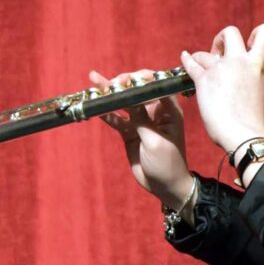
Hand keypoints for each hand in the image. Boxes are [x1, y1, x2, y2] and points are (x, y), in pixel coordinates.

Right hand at [90, 69, 194, 209]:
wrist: (164, 186)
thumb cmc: (167, 163)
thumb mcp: (155, 141)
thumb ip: (142, 119)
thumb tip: (131, 97)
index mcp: (169, 110)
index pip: (156, 86)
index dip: (142, 79)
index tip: (127, 78)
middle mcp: (155, 112)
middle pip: (137, 91)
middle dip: (123, 83)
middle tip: (110, 83)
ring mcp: (141, 121)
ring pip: (124, 103)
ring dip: (110, 93)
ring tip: (95, 81)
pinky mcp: (130, 132)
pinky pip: (116, 119)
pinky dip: (106, 112)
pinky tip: (94, 105)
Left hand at [180, 23, 263, 153]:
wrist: (243, 135)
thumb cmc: (251, 120)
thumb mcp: (257, 90)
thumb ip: (249, 76)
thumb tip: (239, 75)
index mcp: (257, 64)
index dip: (257, 33)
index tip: (249, 44)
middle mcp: (239, 61)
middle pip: (231, 32)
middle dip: (222, 39)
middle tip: (220, 53)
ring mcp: (220, 69)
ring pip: (205, 52)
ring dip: (202, 58)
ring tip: (203, 68)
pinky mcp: (203, 80)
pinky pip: (191, 63)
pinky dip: (186, 60)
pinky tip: (184, 57)